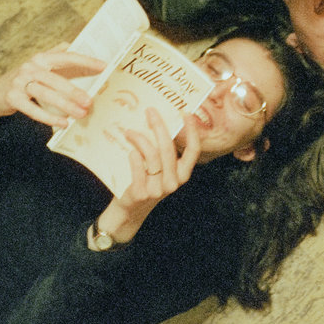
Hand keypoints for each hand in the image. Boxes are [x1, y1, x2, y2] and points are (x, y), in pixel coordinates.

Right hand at [0, 45, 104, 125]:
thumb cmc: (26, 79)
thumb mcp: (40, 65)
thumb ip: (58, 55)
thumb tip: (76, 45)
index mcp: (41, 58)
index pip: (66, 57)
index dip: (85, 61)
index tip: (104, 66)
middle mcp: (30, 67)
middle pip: (56, 79)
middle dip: (74, 91)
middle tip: (90, 101)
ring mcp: (19, 82)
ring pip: (46, 94)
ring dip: (65, 105)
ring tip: (81, 114)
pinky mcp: (12, 98)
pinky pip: (33, 109)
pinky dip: (49, 117)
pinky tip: (63, 123)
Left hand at [94, 110, 201, 245]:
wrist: (130, 211)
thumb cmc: (146, 184)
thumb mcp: (161, 170)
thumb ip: (164, 152)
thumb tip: (159, 122)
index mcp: (182, 175)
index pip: (194, 150)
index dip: (192, 131)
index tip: (186, 113)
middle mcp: (174, 182)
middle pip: (168, 148)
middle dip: (159, 126)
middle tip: (150, 112)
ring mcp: (158, 189)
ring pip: (151, 155)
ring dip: (139, 139)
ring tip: (130, 132)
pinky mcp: (142, 192)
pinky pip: (138, 166)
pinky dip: (133, 155)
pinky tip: (129, 150)